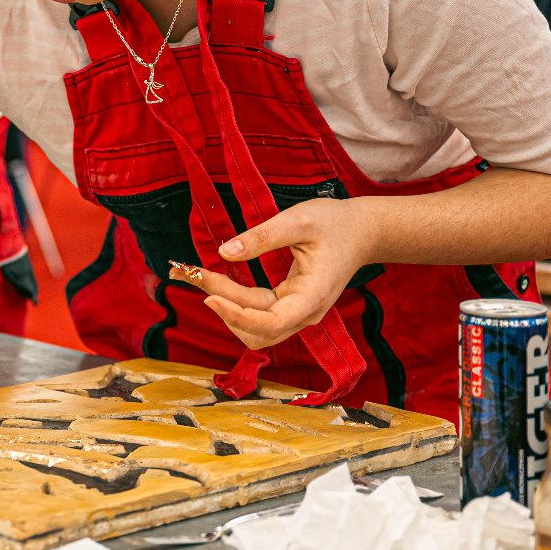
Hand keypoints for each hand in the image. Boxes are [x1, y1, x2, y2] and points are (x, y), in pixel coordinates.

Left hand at [186, 198, 373, 348]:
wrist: (362, 232)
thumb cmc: (335, 224)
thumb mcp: (298, 220)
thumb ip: (262, 236)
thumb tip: (224, 252)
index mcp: (312, 297)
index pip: (271, 322)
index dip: (238, 316)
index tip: (210, 296)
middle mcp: (304, 314)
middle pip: (255, 329)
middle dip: (221, 304)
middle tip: (187, 272)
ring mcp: (296, 314)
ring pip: (252, 328)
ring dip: (223, 306)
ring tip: (194, 275)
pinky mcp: (288, 307)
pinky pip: (255, 314)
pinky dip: (232, 302)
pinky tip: (211, 281)